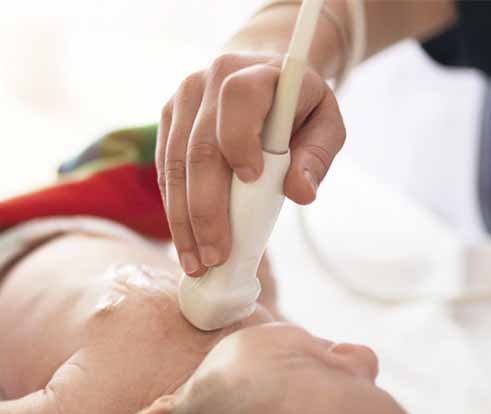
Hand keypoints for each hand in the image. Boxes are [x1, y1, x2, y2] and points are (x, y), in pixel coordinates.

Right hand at [157, 53, 345, 275]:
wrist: (260, 77)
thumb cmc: (298, 109)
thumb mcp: (325, 125)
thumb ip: (317, 157)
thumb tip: (302, 194)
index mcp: (255, 73)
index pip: (238, 98)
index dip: (240, 139)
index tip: (252, 180)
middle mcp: (209, 81)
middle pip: (199, 148)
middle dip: (206, 209)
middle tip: (216, 255)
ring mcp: (181, 101)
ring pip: (174, 166)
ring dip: (183, 221)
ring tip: (196, 262)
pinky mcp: (166, 121)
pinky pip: (165, 172)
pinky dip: (175, 211)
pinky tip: (186, 243)